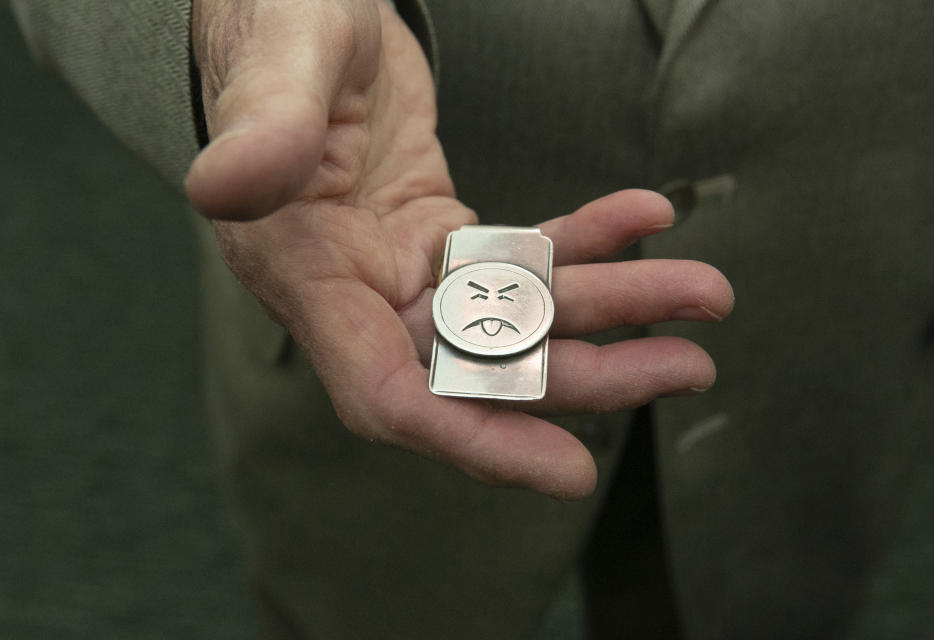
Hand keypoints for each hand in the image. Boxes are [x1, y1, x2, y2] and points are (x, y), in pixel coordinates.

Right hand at [185, 0, 733, 499]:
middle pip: (479, 365)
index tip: (567, 468)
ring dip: (614, 305)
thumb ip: (262, 128)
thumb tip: (223, 186)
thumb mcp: (278, 60)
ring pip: (516, 313)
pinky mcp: (439, 235)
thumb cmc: (277, 23)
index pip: (388, 394)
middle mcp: (355, 290)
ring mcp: (402, 268)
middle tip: (689, 364)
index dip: (475, 439)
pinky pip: (521, 253)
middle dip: (586, 373)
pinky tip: (644, 217)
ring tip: (703, 294)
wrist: (299, 8)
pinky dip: (586, 240)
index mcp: (305, 273)